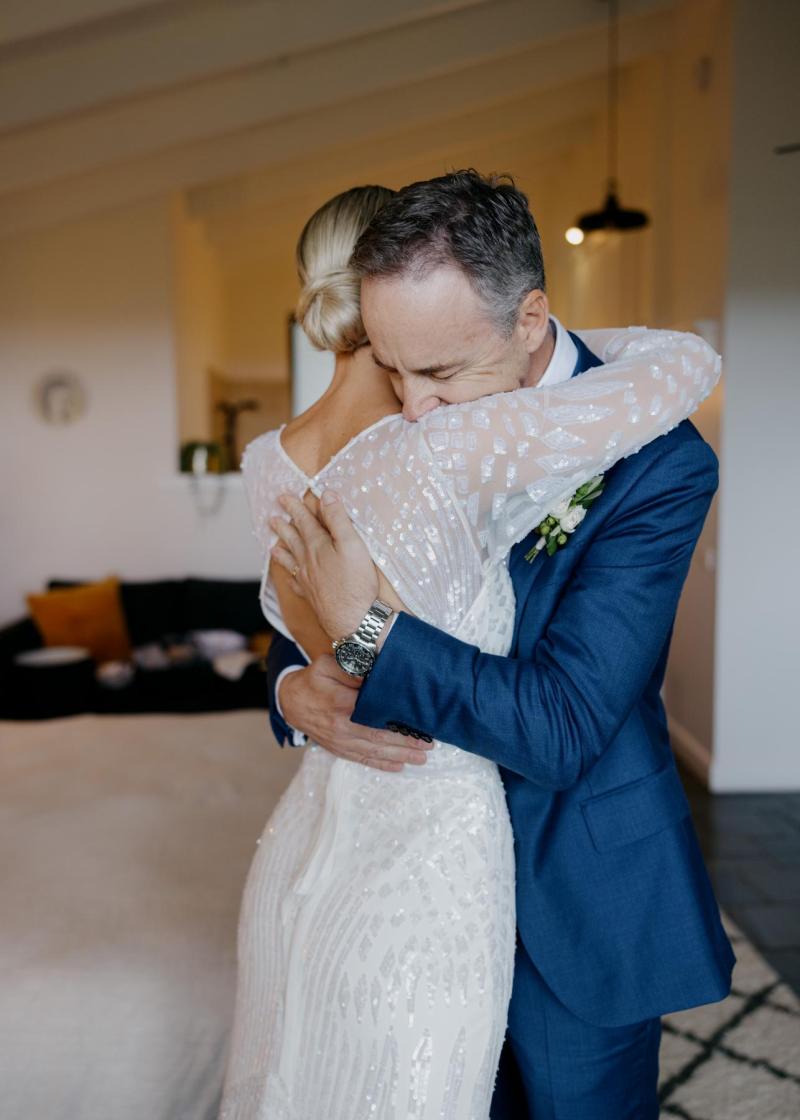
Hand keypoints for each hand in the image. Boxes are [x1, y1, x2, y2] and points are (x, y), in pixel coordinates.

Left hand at [271, 490, 378, 638]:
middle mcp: (308, 562)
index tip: (283, 497)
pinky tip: (291, 578)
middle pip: (293, 540)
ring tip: (273, 545)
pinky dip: (291, 577)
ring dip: (282, 551)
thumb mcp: (352, 545)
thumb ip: (338, 519)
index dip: (294, 507)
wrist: (353, 620)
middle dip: (284, 527)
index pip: (304, 522)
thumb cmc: (355, 583)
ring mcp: (307, 580)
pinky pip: (296, 584)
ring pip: (290, 561)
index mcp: (317, 546)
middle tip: (272, 518)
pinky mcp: (312, 597)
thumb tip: (327, 496)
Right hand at [279, 655, 432, 771]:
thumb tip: (372, 676)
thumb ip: (349, 669)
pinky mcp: (338, 749)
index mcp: (341, 704)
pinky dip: (381, 764)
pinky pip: (362, 759)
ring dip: (398, 756)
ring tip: (420, 758)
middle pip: (379, 737)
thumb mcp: (327, 665)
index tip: (421, 723)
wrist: (290, 702)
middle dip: (405, 743)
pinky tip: (398, 767)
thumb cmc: (313, 679)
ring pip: (373, 752)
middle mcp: (342, 727)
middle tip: (428, 745)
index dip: (399, 721)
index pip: (376, 714)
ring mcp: (340, 741)